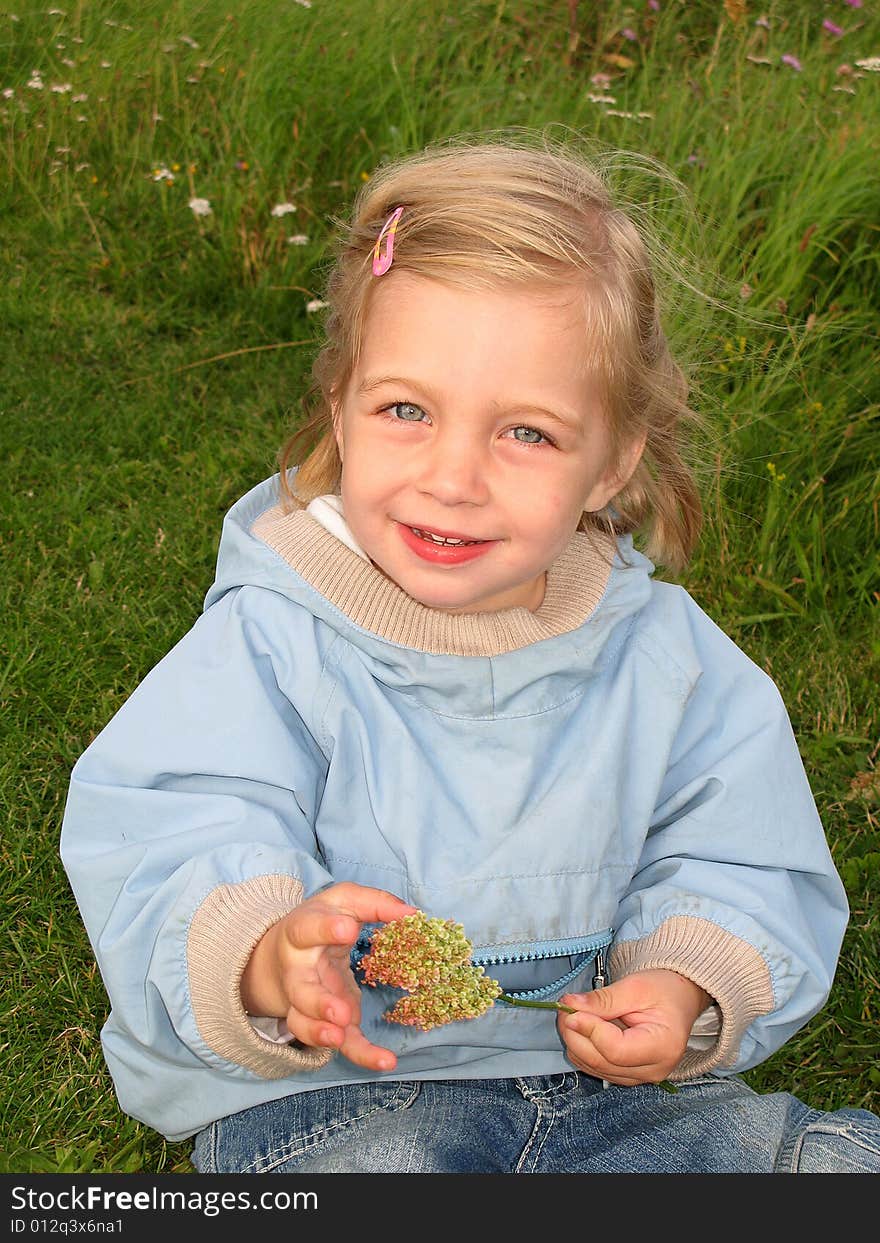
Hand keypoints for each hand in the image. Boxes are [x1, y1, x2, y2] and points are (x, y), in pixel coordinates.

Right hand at [240, 881, 416, 1072]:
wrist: (287, 953)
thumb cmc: (323, 920)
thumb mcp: (344, 902)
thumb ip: (375, 903)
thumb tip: (412, 915)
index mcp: (301, 932)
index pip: (307, 929)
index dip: (325, 930)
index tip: (349, 929)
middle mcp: (298, 970)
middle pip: (299, 989)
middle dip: (316, 1002)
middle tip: (340, 1012)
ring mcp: (308, 1001)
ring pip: (304, 1023)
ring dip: (321, 1034)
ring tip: (341, 1038)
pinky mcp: (328, 1022)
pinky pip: (339, 1042)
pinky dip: (360, 1054)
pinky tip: (384, 1061)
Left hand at [558, 969, 711, 1085]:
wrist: (680, 999)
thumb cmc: (665, 990)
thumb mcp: (636, 987)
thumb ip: (603, 999)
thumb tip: (570, 1005)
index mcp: (663, 1047)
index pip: (616, 1049)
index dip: (588, 1030)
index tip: (570, 1010)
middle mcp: (654, 1070)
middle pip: (601, 1062)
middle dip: (576, 1035)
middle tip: (564, 1009)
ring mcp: (641, 1077)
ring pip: (595, 1067)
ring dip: (576, 1042)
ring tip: (573, 1014)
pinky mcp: (629, 1075)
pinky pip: (597, 1067)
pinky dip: (584, 1049)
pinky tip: (583, 1027)